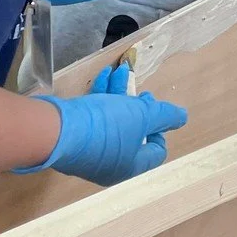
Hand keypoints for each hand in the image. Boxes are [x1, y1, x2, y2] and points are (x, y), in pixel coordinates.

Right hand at [14, 62, 186, 184]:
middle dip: (137, 105)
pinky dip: (101, 97)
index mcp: (131, 165)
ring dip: (119, 94)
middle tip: (138, 89)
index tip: (154, 109)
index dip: (160, 128)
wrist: (54, 130)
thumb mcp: (142, 116)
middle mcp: (112, 164)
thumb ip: (165, 115)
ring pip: (113, 120)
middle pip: (133, 132)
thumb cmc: (107, 125)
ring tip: (119, 70)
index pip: (156, 151)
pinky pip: (94, 118)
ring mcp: (91, 152)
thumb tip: (182, 117)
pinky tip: (103, 76)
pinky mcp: (75, 139)